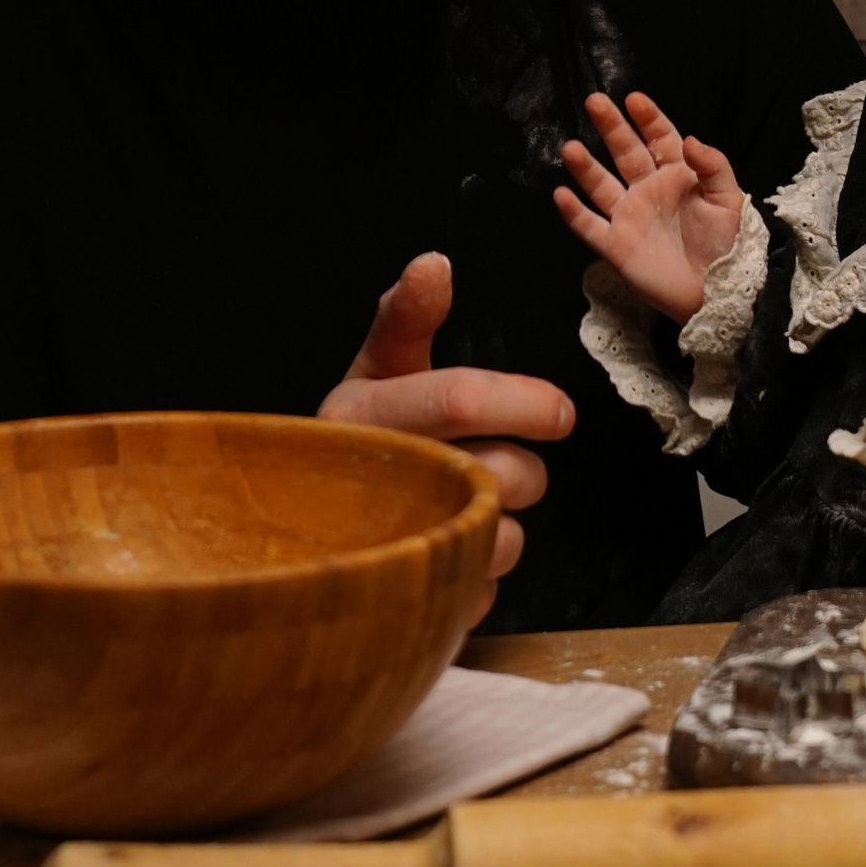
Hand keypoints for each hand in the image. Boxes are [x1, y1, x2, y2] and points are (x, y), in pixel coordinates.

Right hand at [318, 253, 575, 622]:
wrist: (305, 531)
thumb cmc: (361, 437)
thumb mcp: (376, 368)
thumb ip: (407, 316)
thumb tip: (435, 262)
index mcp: (358, 415)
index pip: (458, 398)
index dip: (523, 401)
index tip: (560, 413)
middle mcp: (367, 481)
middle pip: (499, 473)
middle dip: (527, 466)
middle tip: (514, 459)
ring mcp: (385, 550)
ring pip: (503, 537)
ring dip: (506, 521)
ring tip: (472, 504)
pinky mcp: (407, 604)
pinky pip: (484, 589)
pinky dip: (483, 568)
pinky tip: (455, 548)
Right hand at [553, 91, 745, 323]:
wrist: (717, 293)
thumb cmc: (727, 244)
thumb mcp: (729, 200)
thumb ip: (713, 166)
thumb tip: (689, 138)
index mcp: (678, 176)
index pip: (660, 139)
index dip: (648, 118)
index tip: (633, 99)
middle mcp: (649, 191)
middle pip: (625, 153)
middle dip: (611, 127)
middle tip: (594, 101)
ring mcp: (629, 217)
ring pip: (601, 185)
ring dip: (586, 167)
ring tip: (570, 147)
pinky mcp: (615, 246)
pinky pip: (589, 226)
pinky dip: (573, 212)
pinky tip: (561, 194)